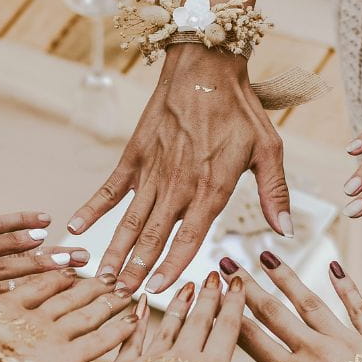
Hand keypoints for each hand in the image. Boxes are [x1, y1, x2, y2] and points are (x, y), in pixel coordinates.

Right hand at [69, 46, 287, 293]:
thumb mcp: (268, 149)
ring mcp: (153, 169)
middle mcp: (178, 183)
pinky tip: (76, 228)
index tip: (158, 291)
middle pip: (154, 235)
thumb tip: (286, 232)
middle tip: (120, 295)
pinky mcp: (136, 154)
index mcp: (211, 186)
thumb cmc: (240, 109)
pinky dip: (93, 207)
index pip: (190, 236)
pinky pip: (112, 187)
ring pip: (131, 218)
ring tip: (102, 276)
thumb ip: (275, 193)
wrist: (205, 65)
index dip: (172, 265)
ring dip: (116, 249)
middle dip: (137, 268)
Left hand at [101, 270, 285, 361]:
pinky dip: (138, 318)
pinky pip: (133, 336)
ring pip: (169, 323)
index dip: (234, 304)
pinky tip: (139, 303)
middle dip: (208, 296)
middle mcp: (183, 357)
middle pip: (198, 320)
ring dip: (179, 303)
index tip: (238, 282)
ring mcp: (151, 360)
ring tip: (186, 284)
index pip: (227, 329)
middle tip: (213, 274)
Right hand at [222, 253, 361, 361]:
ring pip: (310, 302)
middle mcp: (315, 350)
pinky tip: (333, 266)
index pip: (252, 339)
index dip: (229, 316)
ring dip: (287, 278)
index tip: (213, 296)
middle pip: (274, 313)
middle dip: (248, 288)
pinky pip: (357, 306)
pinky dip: (345, 285)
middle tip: (229, 264)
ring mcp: (346, 341)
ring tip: (268, 255)